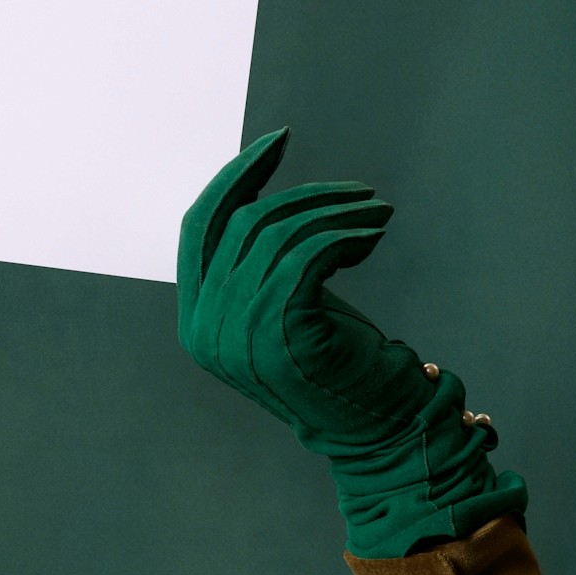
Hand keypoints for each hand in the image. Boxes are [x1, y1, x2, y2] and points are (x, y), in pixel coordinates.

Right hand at [177, 127, 437, 455]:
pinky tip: (373, 236)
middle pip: (244, 222)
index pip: (199, 225)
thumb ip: (259, 265)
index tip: (280, 142)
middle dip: (306, 194)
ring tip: (379, 214)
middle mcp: (205, 329)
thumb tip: (262, 195)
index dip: (236, 177)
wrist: (378, 432)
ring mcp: (237, 334)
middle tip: (360, 192)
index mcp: (196, 322)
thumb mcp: (287, 307)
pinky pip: (308, 253)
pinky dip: (345, 234)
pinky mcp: (279, 333)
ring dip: (338, 213)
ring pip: (280, 233)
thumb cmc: (341, 366)